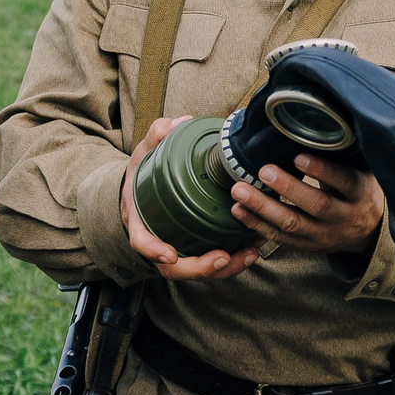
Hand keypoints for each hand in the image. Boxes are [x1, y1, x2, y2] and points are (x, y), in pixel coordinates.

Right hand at [122, 117, 259, 281]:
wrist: (141, 192)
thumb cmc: (143, 176)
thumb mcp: (143, 154)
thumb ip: (156, 137)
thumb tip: (178, 123)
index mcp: (140, 219)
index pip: (141, 240)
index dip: (153, 250)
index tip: (170, 255)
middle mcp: (156, 241)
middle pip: (173, 268)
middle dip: (199, 268)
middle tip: (222, 257)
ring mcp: (176, 249)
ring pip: (197, 271)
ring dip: (224, 268)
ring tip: (248, 254)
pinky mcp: (194, 250)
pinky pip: (212, 264)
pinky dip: (232, 262)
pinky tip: (254, 249)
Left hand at [230, 153, 384, 259]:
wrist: (370, 233)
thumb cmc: (360, 193)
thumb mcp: (364, 172)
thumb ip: (343, 156)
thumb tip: (316, 123)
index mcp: (359, 194)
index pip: (344, 181)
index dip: (322, 170)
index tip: (299, 157)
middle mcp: (343, 216)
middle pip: (316, 205)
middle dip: (288, 188)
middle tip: (264, 171)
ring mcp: (324, 234)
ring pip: (292, 223)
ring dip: (263, 207)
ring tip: (240, 190)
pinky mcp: (307, 245)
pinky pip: (280, 237)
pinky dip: (256, 224)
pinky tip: (238, 210)